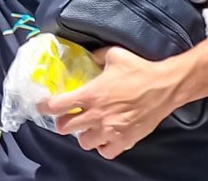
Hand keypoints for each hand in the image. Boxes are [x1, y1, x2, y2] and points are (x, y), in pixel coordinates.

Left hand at [39, 47, 183, 158]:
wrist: (165, 86)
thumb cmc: (140, 70)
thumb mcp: (113, 55)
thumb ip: (96, 56)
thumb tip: (88, 55)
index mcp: (90, 94)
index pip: (56, 106)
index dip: (45, 107)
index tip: (42, 106)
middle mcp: (96, 114)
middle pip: (64, 127)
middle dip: (63, 122)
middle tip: (68, 116)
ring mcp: (110, 130)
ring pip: (83, 142)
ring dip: (83, 135)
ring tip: (88, 127)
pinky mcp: (125, 139)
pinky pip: (105, 152)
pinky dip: (103, 147)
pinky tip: (105, 138)